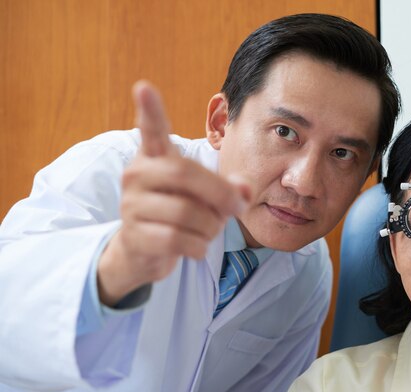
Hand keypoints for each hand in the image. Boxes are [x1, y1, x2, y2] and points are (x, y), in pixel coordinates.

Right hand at [97, 80, 248, 306]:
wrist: (143, 250)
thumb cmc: (180, 213)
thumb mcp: (206, 195)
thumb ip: (228, 187)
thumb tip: (244, 190)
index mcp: (155, 156)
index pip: (151, 130)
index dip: (150, 110)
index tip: (143, 87)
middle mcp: (137, 174)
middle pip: (186, 174)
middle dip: (222, 194)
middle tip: (238, 207)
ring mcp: (131, 205)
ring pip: (188, 214)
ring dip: (211, 228)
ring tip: (207, 229)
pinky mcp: (135, 235)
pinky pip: (180, 240)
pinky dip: (199, 247)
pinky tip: (195, 245)